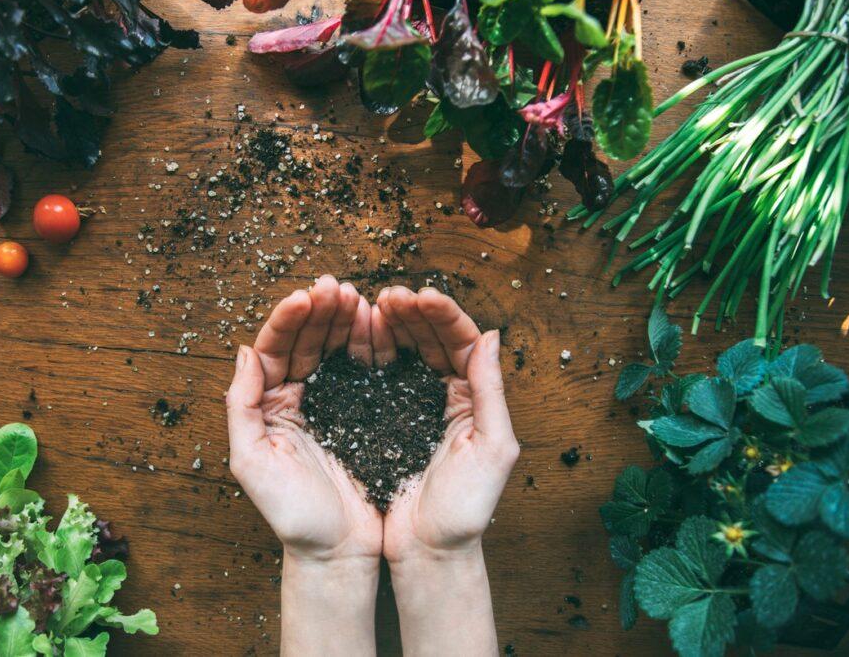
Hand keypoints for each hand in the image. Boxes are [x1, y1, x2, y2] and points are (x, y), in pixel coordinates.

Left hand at [226, 275, 381, 560]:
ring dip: (342, 320)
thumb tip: (244, 351)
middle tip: (336, 287)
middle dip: (319, 310)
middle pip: (304, 341)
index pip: (274, 349)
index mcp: (267, 405)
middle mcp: (294, 398)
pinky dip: (367, 344)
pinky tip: (376, 324)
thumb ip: (241, 406)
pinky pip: (361, 369)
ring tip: (356, 297)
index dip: (289, 320)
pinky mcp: (361, 412)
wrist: (339, 551)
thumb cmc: (293, 516)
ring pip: (332, 348)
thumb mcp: (252, 462)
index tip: (307, 296)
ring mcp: (328, 403)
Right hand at [374, 286, 519, 561]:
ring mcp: (412, 405)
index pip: (462, 342)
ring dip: (388, 325)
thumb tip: (492, 334)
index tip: (421, 296)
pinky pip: (376, 375)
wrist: (428, 553)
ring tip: (369, 304)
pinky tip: (356, 334)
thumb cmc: (466, 510)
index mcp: (475, 398)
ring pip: (402, 351)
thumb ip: (493, 391)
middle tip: (390, 295)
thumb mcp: (493, 449)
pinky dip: (367, 351)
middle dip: (411, 312)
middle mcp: (446, 395)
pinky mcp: (381, 419)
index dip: (443, 315)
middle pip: (430, 339)